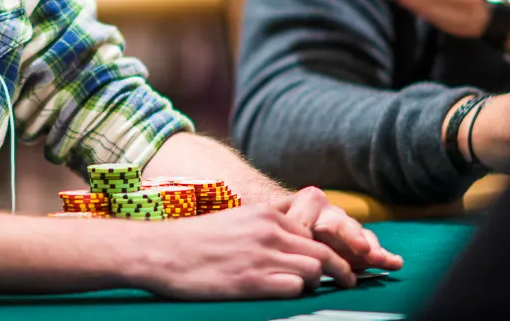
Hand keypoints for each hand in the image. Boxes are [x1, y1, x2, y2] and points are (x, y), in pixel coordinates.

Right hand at [138, 203, 355, 299]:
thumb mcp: (235, 220)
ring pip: (315, 270)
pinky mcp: (253, 282)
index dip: (329, 248)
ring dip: (318, 283)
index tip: (337, 261)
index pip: (314, 231)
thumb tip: (291, 234)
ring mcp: (261, 256)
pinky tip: (288, 296)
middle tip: (350, 280)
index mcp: (264, 214)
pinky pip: (295, 289)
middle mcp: (268, 231)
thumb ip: (264, 224)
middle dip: (341, 268)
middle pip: (323, 251)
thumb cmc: (194, 241)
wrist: (160, 251)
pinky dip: (298, 294)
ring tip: (314, 290)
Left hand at [274, 187, 403, 273]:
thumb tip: (283, 237)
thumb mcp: (270, 220)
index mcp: (306, 202)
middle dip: (350, 238)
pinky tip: (395, 262)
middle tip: (362, 249)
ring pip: (357, 235)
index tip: (311, 238)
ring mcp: (344, 226)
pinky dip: (382, 255)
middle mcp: (328, 212)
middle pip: (339, 224)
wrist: (284, 220)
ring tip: (382, 259)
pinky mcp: (356, 242)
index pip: (306, 218)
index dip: (307, 229)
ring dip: (370, 249)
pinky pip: (370, 246)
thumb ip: (278, 227)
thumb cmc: (274, 222)